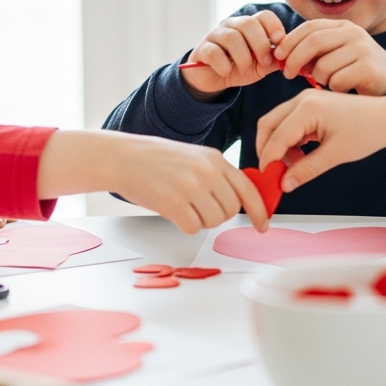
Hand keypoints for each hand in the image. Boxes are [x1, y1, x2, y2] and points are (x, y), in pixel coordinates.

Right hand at [36, 130, 269, 234]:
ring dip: (199, 220)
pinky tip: (171, 210)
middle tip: (196, 207)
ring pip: (213, 221)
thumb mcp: (194, 158)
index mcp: (215, 159)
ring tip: (181, 204)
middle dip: (217, 215)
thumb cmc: (157, 161)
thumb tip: (238, 201)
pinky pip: (192, 228)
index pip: (248, 189)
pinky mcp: (174, 202)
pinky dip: (183, 225)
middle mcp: (208, 171)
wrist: (123, 157)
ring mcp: (191, 187)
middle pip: (230, 210)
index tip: (263, 226)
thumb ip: (217, 176)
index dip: (258, 211)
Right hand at [181, 11, 286, 96]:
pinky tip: (227, 72)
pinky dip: (224, 65)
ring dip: (243, 58)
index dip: (274, 27)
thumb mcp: (259, 67)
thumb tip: (289, 58)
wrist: (213, 80)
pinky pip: (214, 52)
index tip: (279, 43)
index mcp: (249, 26)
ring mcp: (215, 35)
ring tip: (246, 71)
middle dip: (260, 44)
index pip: (264, 16)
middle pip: (248, 23)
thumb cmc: (238, 68)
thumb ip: (273, 61)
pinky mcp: (202, 49)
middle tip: (264, 62)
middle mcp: (231, 25)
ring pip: (232, 37)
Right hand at [257, 90, 385, 190]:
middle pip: (268, 126)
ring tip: (295, 168)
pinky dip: (288, 142)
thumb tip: (285, 183)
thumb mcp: (336, 154)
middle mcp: (302, 100)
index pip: (276, 137)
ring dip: (278, 148)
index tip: (268, 180)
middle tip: (275, 175)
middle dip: (267, 151)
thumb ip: (307, 169)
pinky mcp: (310, 107)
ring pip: (276, 125)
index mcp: (307, 108)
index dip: (268, 160)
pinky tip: (301, 157)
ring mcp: (305, 101)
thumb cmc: (367, 130)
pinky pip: (288, 125)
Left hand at [274, 19, 385, 95]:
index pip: (309, 27)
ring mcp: (363, 49)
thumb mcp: (333, 54)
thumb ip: (311, 51)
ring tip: (326, 82)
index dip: (289, 42)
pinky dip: (333, 89)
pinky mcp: (369, 68)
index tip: (277, 57)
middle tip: (287, 74)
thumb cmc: (352, 70)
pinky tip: (342, 89)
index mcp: (342, 26)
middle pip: (313, 42)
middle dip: (294, 59)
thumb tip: (281, 55)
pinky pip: (337, 81)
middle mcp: (354, 33)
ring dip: (318, 79)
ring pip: (324, 65)